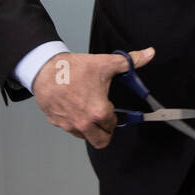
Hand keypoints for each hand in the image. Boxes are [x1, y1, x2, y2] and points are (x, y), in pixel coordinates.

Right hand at [31, 47, 154, 148]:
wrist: (45, 69)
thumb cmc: (73, 69)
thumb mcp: (106, 63)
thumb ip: (131, 61)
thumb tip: (149, 54)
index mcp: (99, 112)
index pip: (113, 125)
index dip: (113, 117)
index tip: (111, 109)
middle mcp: (84, 123)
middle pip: (101, 140)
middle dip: (105, 131)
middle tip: (104, 119)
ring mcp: (70, 125)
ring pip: (85, 137)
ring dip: (90, 129)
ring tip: (88, 111)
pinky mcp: (58, 123)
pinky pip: (70, 130)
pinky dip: (75, 123)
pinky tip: (74, 108)